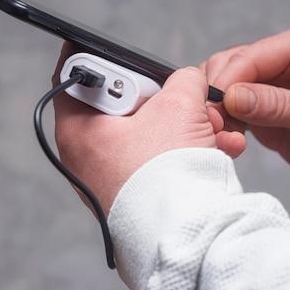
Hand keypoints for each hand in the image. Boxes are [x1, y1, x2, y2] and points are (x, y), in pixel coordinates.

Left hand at [52, 42, 245, 213]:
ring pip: (146, 134)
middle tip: (183, 95)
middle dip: (161, 97)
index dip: (97, 57)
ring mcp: (109, 177)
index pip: (73, 77)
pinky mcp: (134, 193)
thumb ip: (182, 81)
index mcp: (78, 129)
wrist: (186, 236)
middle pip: (119, 106)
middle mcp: (85, 155)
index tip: (117, 53)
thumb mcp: (179, 106)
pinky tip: (216, 149)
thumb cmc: (167, 173)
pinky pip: (157, 160)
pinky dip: (184, 151)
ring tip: (212, 127)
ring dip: (184, 124)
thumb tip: (187, 81)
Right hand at [202, 23, 289, 192]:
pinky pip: (229, 111)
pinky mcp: (260, 112)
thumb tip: (231, 97)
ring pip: (223, 88)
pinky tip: (227, 138)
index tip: (214, 107)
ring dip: (215, 109)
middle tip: (215, 123)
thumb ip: (277, 105)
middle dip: (216, 92)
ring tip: (221, 133)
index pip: (249, 57)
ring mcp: (267, 87)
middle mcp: (280, 61)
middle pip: (228, 66)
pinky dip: (222, 123)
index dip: (227, 81)